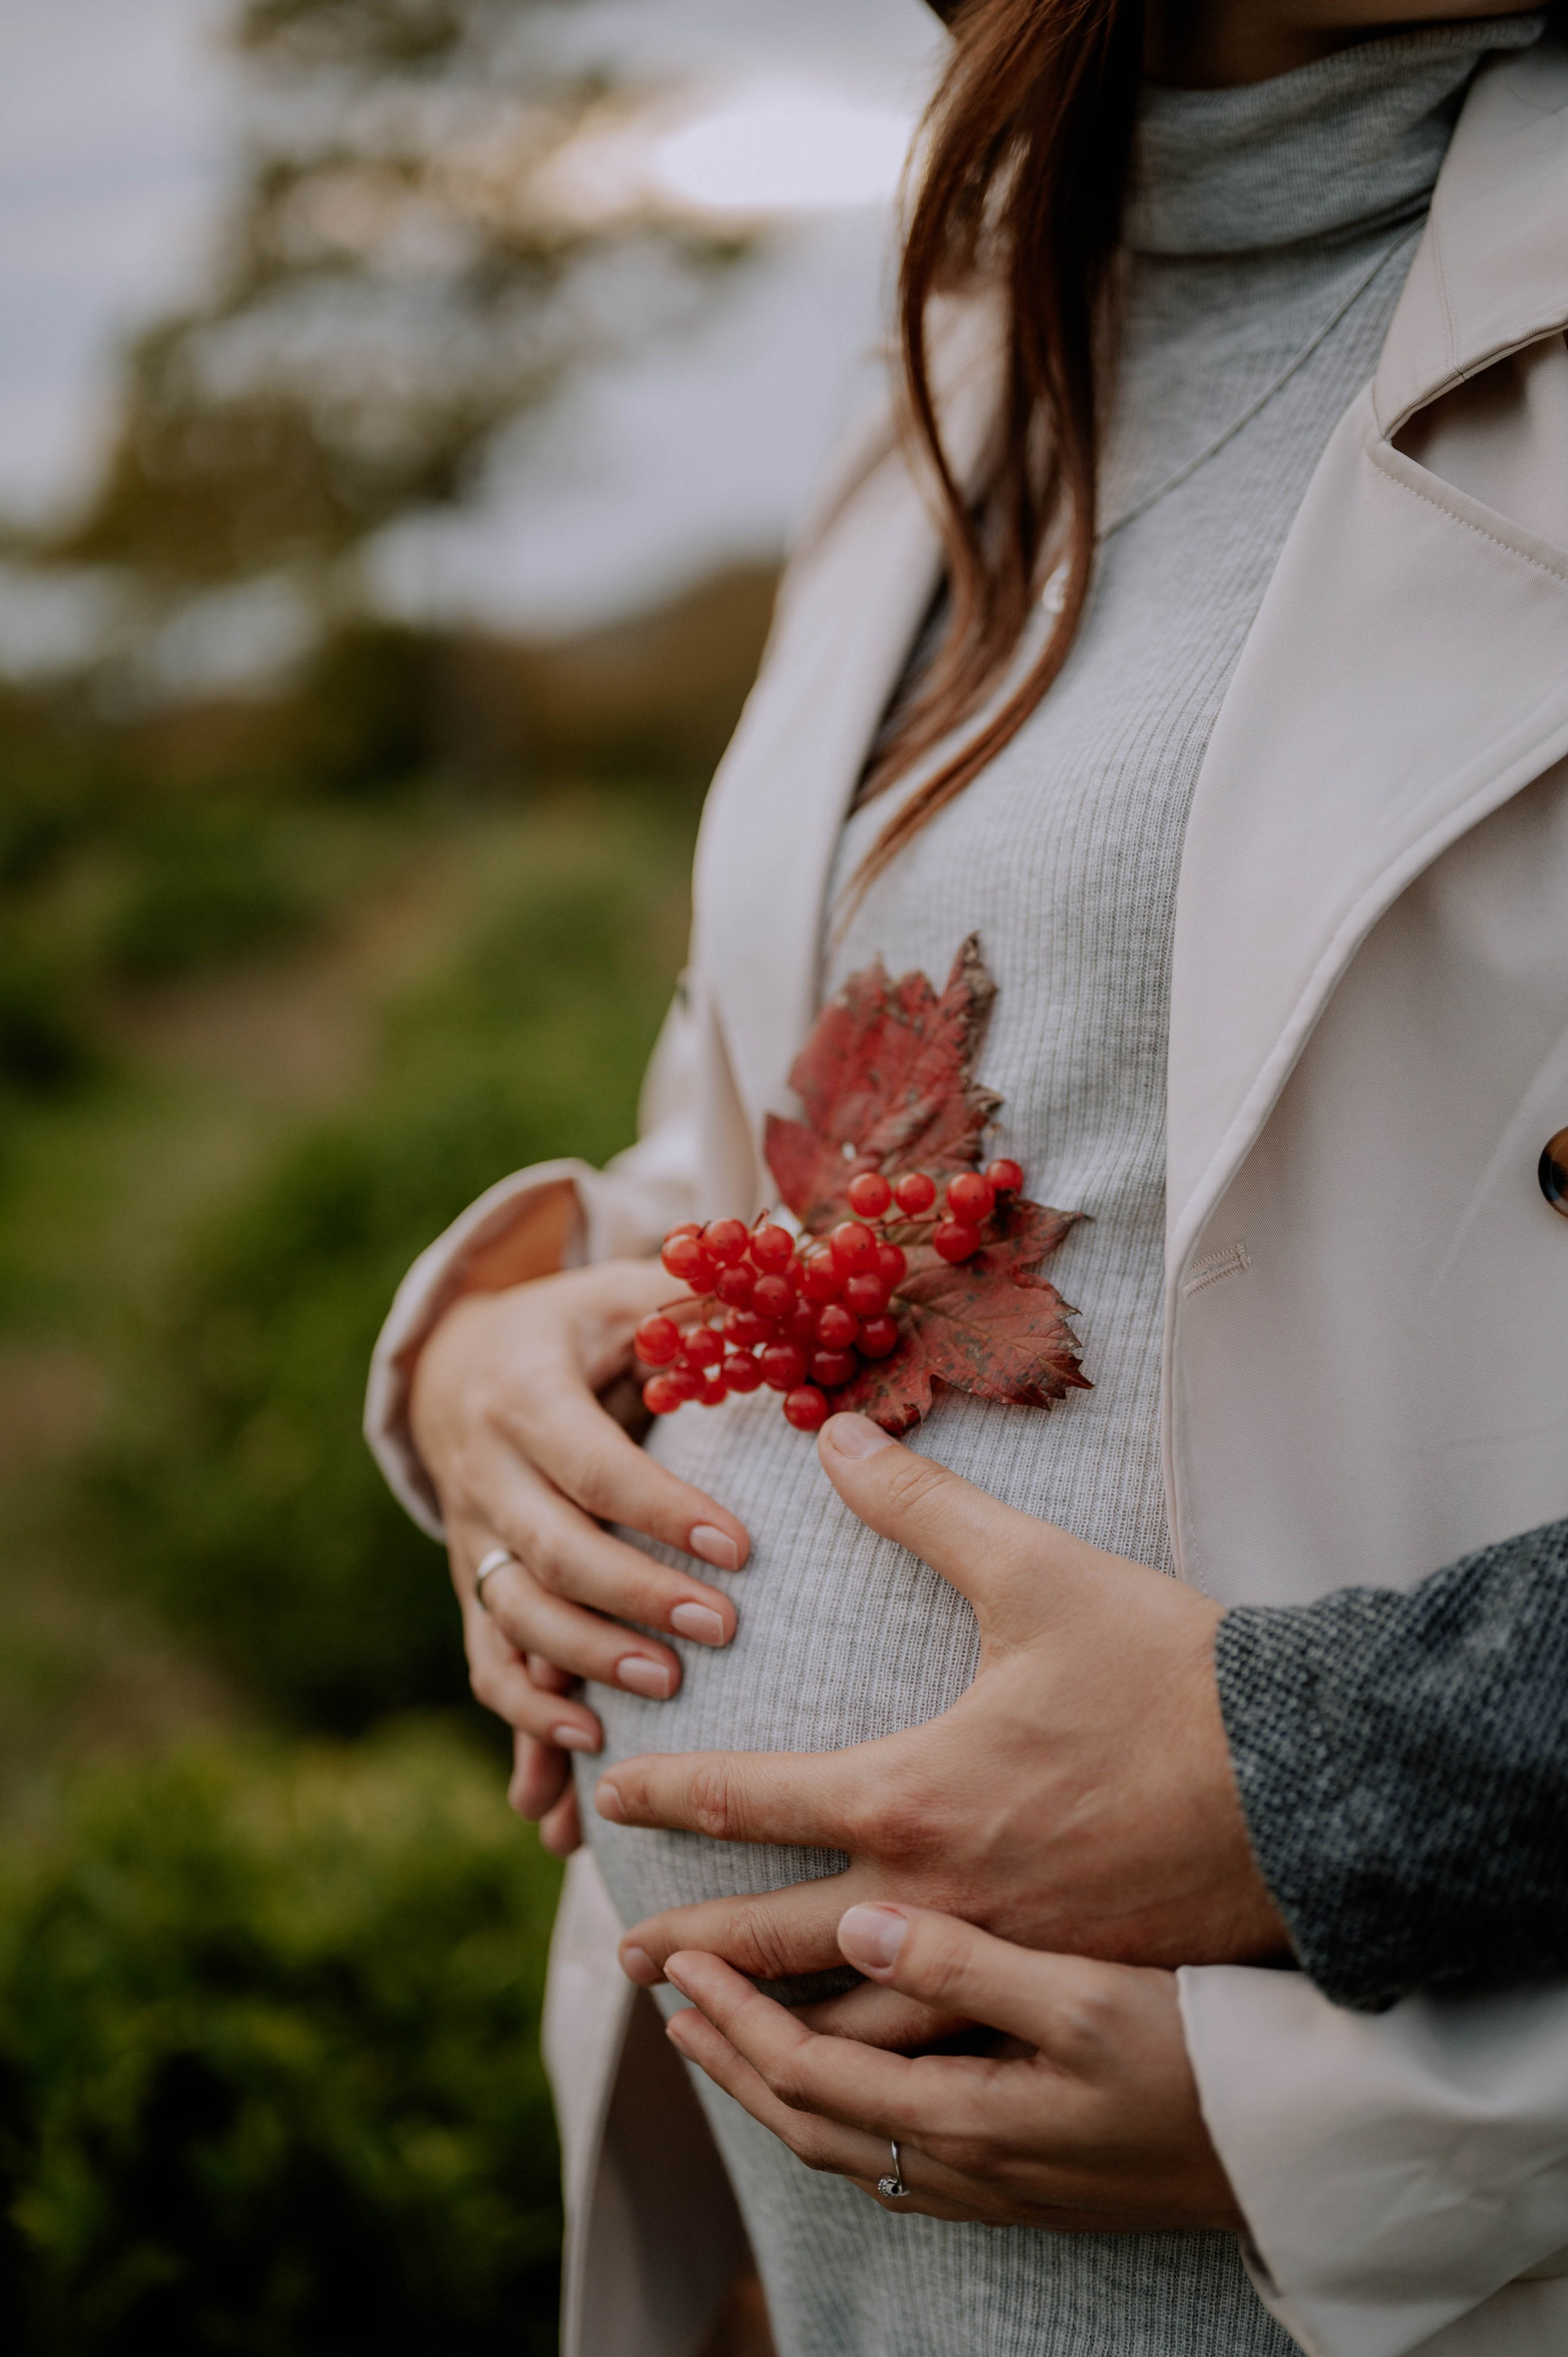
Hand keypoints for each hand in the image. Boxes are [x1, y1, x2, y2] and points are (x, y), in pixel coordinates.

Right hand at [411, 1261, 750, 1855]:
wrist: (457, 1361)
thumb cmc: (577, 1325)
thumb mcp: (623, 1291)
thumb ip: (700, 1295)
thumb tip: (809, 1272)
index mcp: (524, 1394)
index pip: (594, 1465)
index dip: (662, 1509)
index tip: (742, 1547)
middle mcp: (485, 1471)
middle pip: (551, 1551)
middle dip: (634, 1596)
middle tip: (722, 1629)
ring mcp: (471, 1537)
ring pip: (513, 1615)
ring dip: (582, 1665)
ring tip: (664, 1692)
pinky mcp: (471, 1587)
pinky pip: (486, 1663)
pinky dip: (522, 1723)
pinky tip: (573, 1771)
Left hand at [599, 1412, 1285, 2005]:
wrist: (1310, 1789)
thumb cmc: (1172, 1676)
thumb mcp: (1040, 1571)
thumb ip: (924, 1508)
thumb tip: (840, 1432)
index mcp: (912, 1796)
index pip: (751, 1802)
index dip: (670, 1798)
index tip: (611, 1801)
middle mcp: (935, 1899)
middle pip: (774, 1943)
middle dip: (693, 1956)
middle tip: (628, 1960)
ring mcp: (996, 1964)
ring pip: (849, 2026)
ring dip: (771, 2028)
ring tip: (718, 2033)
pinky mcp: (1057, 1996)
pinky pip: (937, 2052)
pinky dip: (874, 2065)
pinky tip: (858, 2066)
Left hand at [664, 1902, 1242, 2234]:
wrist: (1300, 2150)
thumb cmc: (1202, 2054)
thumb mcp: (1085, 1997)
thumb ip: (964, 1964)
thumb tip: (855, 1926)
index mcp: (963, 2116)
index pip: (805, 2070)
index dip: (732, 2015)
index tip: (675, 1959)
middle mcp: (964, 2165)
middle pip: (808, 2118)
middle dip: (729, 2058)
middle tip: (667, 1999)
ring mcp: (996, 2182)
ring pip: (848, 2143)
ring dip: (777, 2087)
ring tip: (727, 2037)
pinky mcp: (1028, 2179)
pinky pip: (896, 2153)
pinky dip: (839, 2112)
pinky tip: (843, 2082)